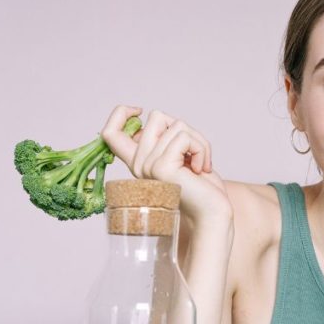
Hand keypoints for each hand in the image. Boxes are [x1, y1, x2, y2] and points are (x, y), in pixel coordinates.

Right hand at [100, 105, 231, 223]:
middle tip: (195, 153)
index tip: (138, 110)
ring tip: (201, 164)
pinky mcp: (161, 166)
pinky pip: (184, 136)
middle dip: (185, 128)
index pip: (110, 133)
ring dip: (199, 141)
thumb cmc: (202, 186)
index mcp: (139, 161)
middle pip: (156, 116)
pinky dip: (201, 148)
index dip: (119, 113)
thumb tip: (158, 117)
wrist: (212, 213)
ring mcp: (147, 165)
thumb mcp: (180, 155)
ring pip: (176, 125)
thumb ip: (166, 139)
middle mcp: (139, 164)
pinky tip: (201, 169)